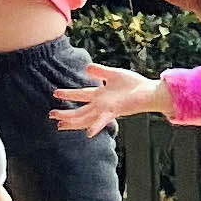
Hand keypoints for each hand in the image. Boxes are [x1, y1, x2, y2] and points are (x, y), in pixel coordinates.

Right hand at [51, 59, 167, 136]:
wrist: (149, 92)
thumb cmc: (134, 85)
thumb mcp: (113, 74)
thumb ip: (100, 71)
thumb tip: (86, 67)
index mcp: (100, 95)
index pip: (81, 96)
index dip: (68, 95)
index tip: (55, 94)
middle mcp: (101, 104)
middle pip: (80, 111)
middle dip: (66, 113)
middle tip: (51, 115)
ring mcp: (106, 109)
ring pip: (86, 117)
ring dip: (73, 121)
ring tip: (60, 123)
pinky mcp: (115, 111)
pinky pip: (104, 119)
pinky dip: (96, 126)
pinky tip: (88, 133)